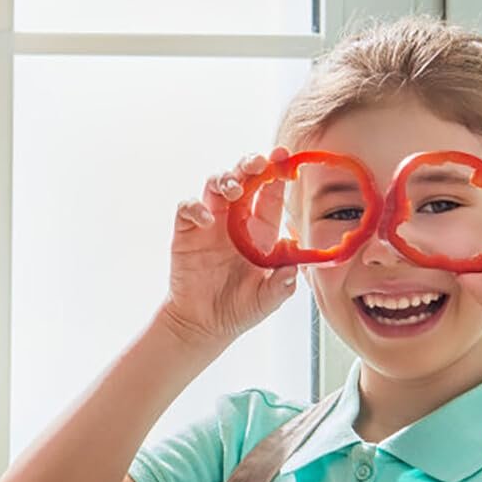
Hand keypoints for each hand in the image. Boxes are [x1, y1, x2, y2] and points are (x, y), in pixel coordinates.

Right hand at [160, 149, 298, 350]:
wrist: (203, 324)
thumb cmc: (238, 309)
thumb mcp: (267, 300)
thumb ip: (282, 285)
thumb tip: (295, 269)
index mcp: (260, 231)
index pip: (270, 193)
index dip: (277, 173)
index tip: (284, 158)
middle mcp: (235, 221)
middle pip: (242, 179)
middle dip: (250, 164)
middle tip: (259, 162)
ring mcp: (209, 224)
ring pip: (215, 185)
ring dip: (225, 179)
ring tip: (234, 190)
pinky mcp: (186, 233)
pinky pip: (187, 208)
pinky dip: (195, 207)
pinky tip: (206, 219)